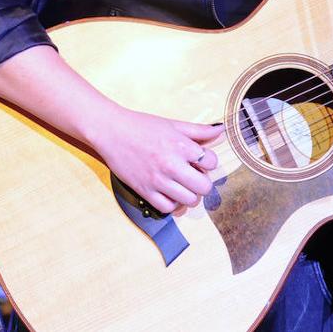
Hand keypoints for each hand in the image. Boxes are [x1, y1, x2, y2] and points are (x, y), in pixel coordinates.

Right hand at [92, 105, 224, 213]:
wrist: (112, 132)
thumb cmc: (142, 126)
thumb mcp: (173, 124)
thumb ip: (199, 130)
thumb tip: (221, 129)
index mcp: (181, 146)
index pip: (212, 162)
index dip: (209, 161)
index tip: (200, 160)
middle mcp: (172, 165)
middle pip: (204, 187)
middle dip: (203, 182)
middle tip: (195, 176)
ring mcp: (158, 180)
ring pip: (189, 200)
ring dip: (190, 194)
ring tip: (183, 185)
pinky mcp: (145, 191)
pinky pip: (168, 208)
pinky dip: (172, 203)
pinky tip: (169, 192)